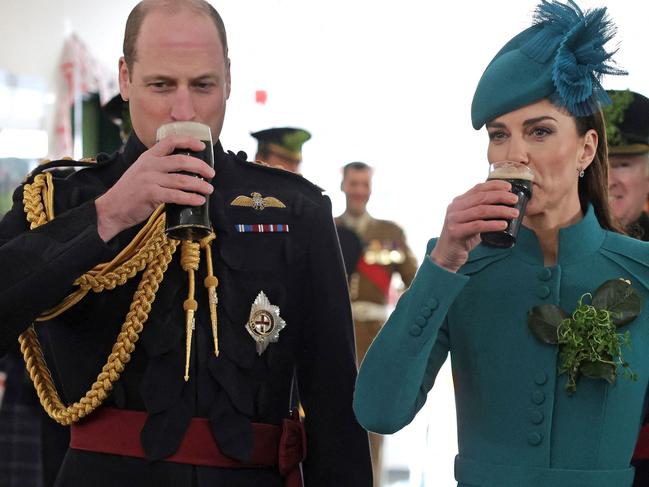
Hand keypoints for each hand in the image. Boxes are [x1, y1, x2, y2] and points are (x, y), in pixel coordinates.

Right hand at [95, 135, 214, 241]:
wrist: (111, 209)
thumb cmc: (130, 192)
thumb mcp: (141, 172)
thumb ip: (158, 168)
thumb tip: (184, 170)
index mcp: (148, 157)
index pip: (170, 141)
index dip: (188, 140)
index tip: (202, 145)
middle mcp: (149, 165)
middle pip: (181, 160)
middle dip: (200, 166)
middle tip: (211, 173)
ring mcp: (149, 180)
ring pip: (182, 180)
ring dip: (199, 185)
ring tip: (209, 189)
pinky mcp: (150, 195)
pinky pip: (176, 196)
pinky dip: (190, 198)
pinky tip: (199, 201)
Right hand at [430, 180, 518, 272]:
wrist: (446, 255)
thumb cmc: (462, 238)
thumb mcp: (471, 221)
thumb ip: (481, 212)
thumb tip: (505, 206)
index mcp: (458, 202)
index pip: (478, 188)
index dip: (494, 185)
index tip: (509, 187)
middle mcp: (454, 208)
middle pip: (481, 197)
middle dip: (500, 196)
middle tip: (515, 200)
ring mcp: (453, 219)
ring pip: (481, 210)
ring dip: (500, 210)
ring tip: (514, 213)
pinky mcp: (455, 232)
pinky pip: (478, 226)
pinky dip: (492, 225)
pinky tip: (503, 225)